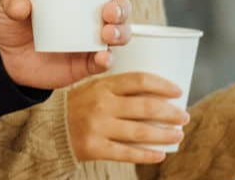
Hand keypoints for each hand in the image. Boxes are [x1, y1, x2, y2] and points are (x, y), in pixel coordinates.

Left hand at [0, 0, 133, 89]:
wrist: (4, 56)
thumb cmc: (11, 18)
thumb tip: (22, 5)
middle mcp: (90, 13)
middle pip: (121, 6)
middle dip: (122, 6)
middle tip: (108, 9)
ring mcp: (90, 39)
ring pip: (120, 33)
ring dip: (120, 32)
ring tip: (106, 32)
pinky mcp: (85, 63)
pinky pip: (104, 62)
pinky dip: (107, 60)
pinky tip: (102, 57)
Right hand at [67, 72, 189, 163]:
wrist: (50, 128)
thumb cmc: (79, 105)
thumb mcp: (94, 87)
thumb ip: (118, 88)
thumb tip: (156, 91)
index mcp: (102, 85)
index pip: (138, 80)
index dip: (162, 85)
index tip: (177, 91)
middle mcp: (101, 105)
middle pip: (145, 108)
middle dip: (170, 113)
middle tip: (184, 116)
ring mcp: (98, 127)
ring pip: (140, 132)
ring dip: (164, 135)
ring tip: (178, 135)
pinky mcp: (95, 148)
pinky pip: (127, 153)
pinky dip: (147, 155)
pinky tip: (160, 154)